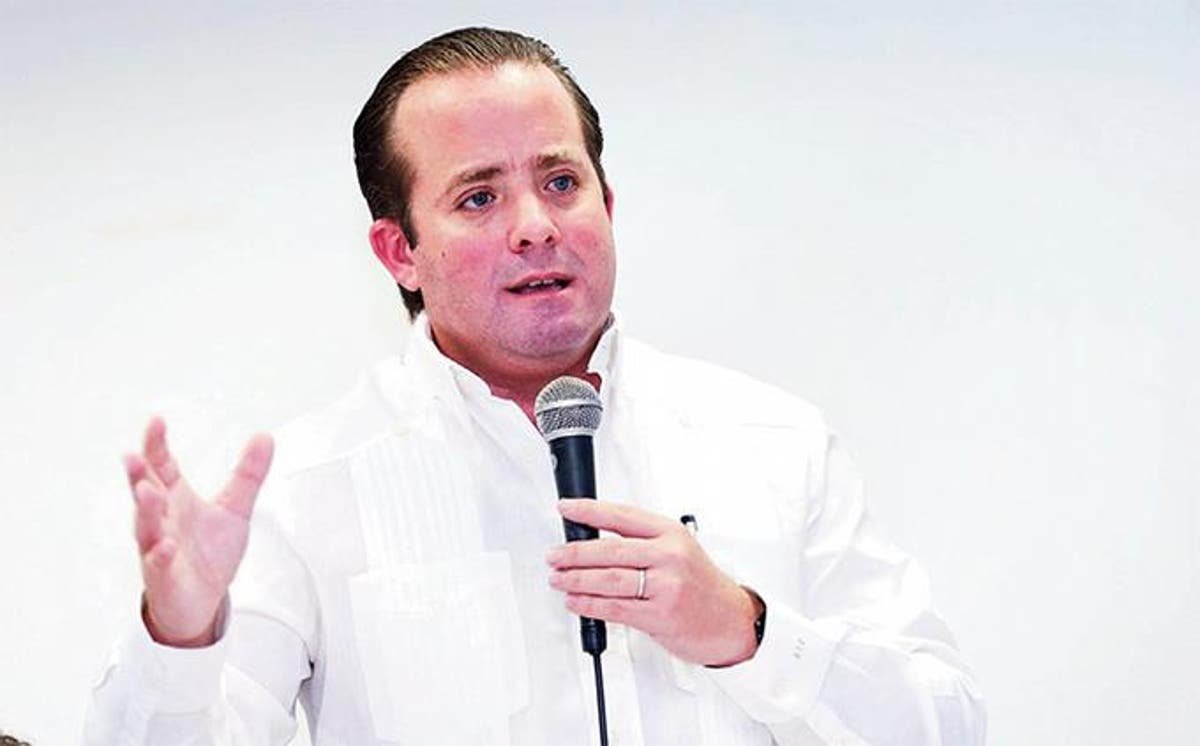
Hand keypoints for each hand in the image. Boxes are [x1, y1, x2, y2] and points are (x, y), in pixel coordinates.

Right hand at [123, 416, 273, 646]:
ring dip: (145, 510)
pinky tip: (167, 546)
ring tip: (146, 491)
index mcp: (175, 499)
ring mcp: (158, 549)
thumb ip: (248, 474)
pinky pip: (159, 565)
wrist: (203, 601)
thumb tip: (264, 436)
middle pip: (145, 493)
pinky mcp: (164, 577)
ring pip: (146, 527)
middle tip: (134, 455)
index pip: (161, 467)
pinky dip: (161, 555)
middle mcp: (162, 520)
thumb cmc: (210, 552)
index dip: (157, 445)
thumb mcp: (235, 508)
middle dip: (139, 475)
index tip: (157, 421)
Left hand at [546, 499, 759, 666]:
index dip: (589, 511)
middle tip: (554, 555)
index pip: (622, 515)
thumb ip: (641, 542)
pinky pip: (616, 608)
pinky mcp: (660, 616)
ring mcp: (666, 586)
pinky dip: (590, 605)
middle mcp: (670, 556)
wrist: (731, 620)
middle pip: (611, 549)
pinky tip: (576, 602)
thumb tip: (592, 539)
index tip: (566, 508)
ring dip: (576, 579)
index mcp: (671, 533)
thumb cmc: (700, 584)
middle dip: (575, 552)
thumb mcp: (679, 550)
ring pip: (609, 579)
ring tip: (558, 578)